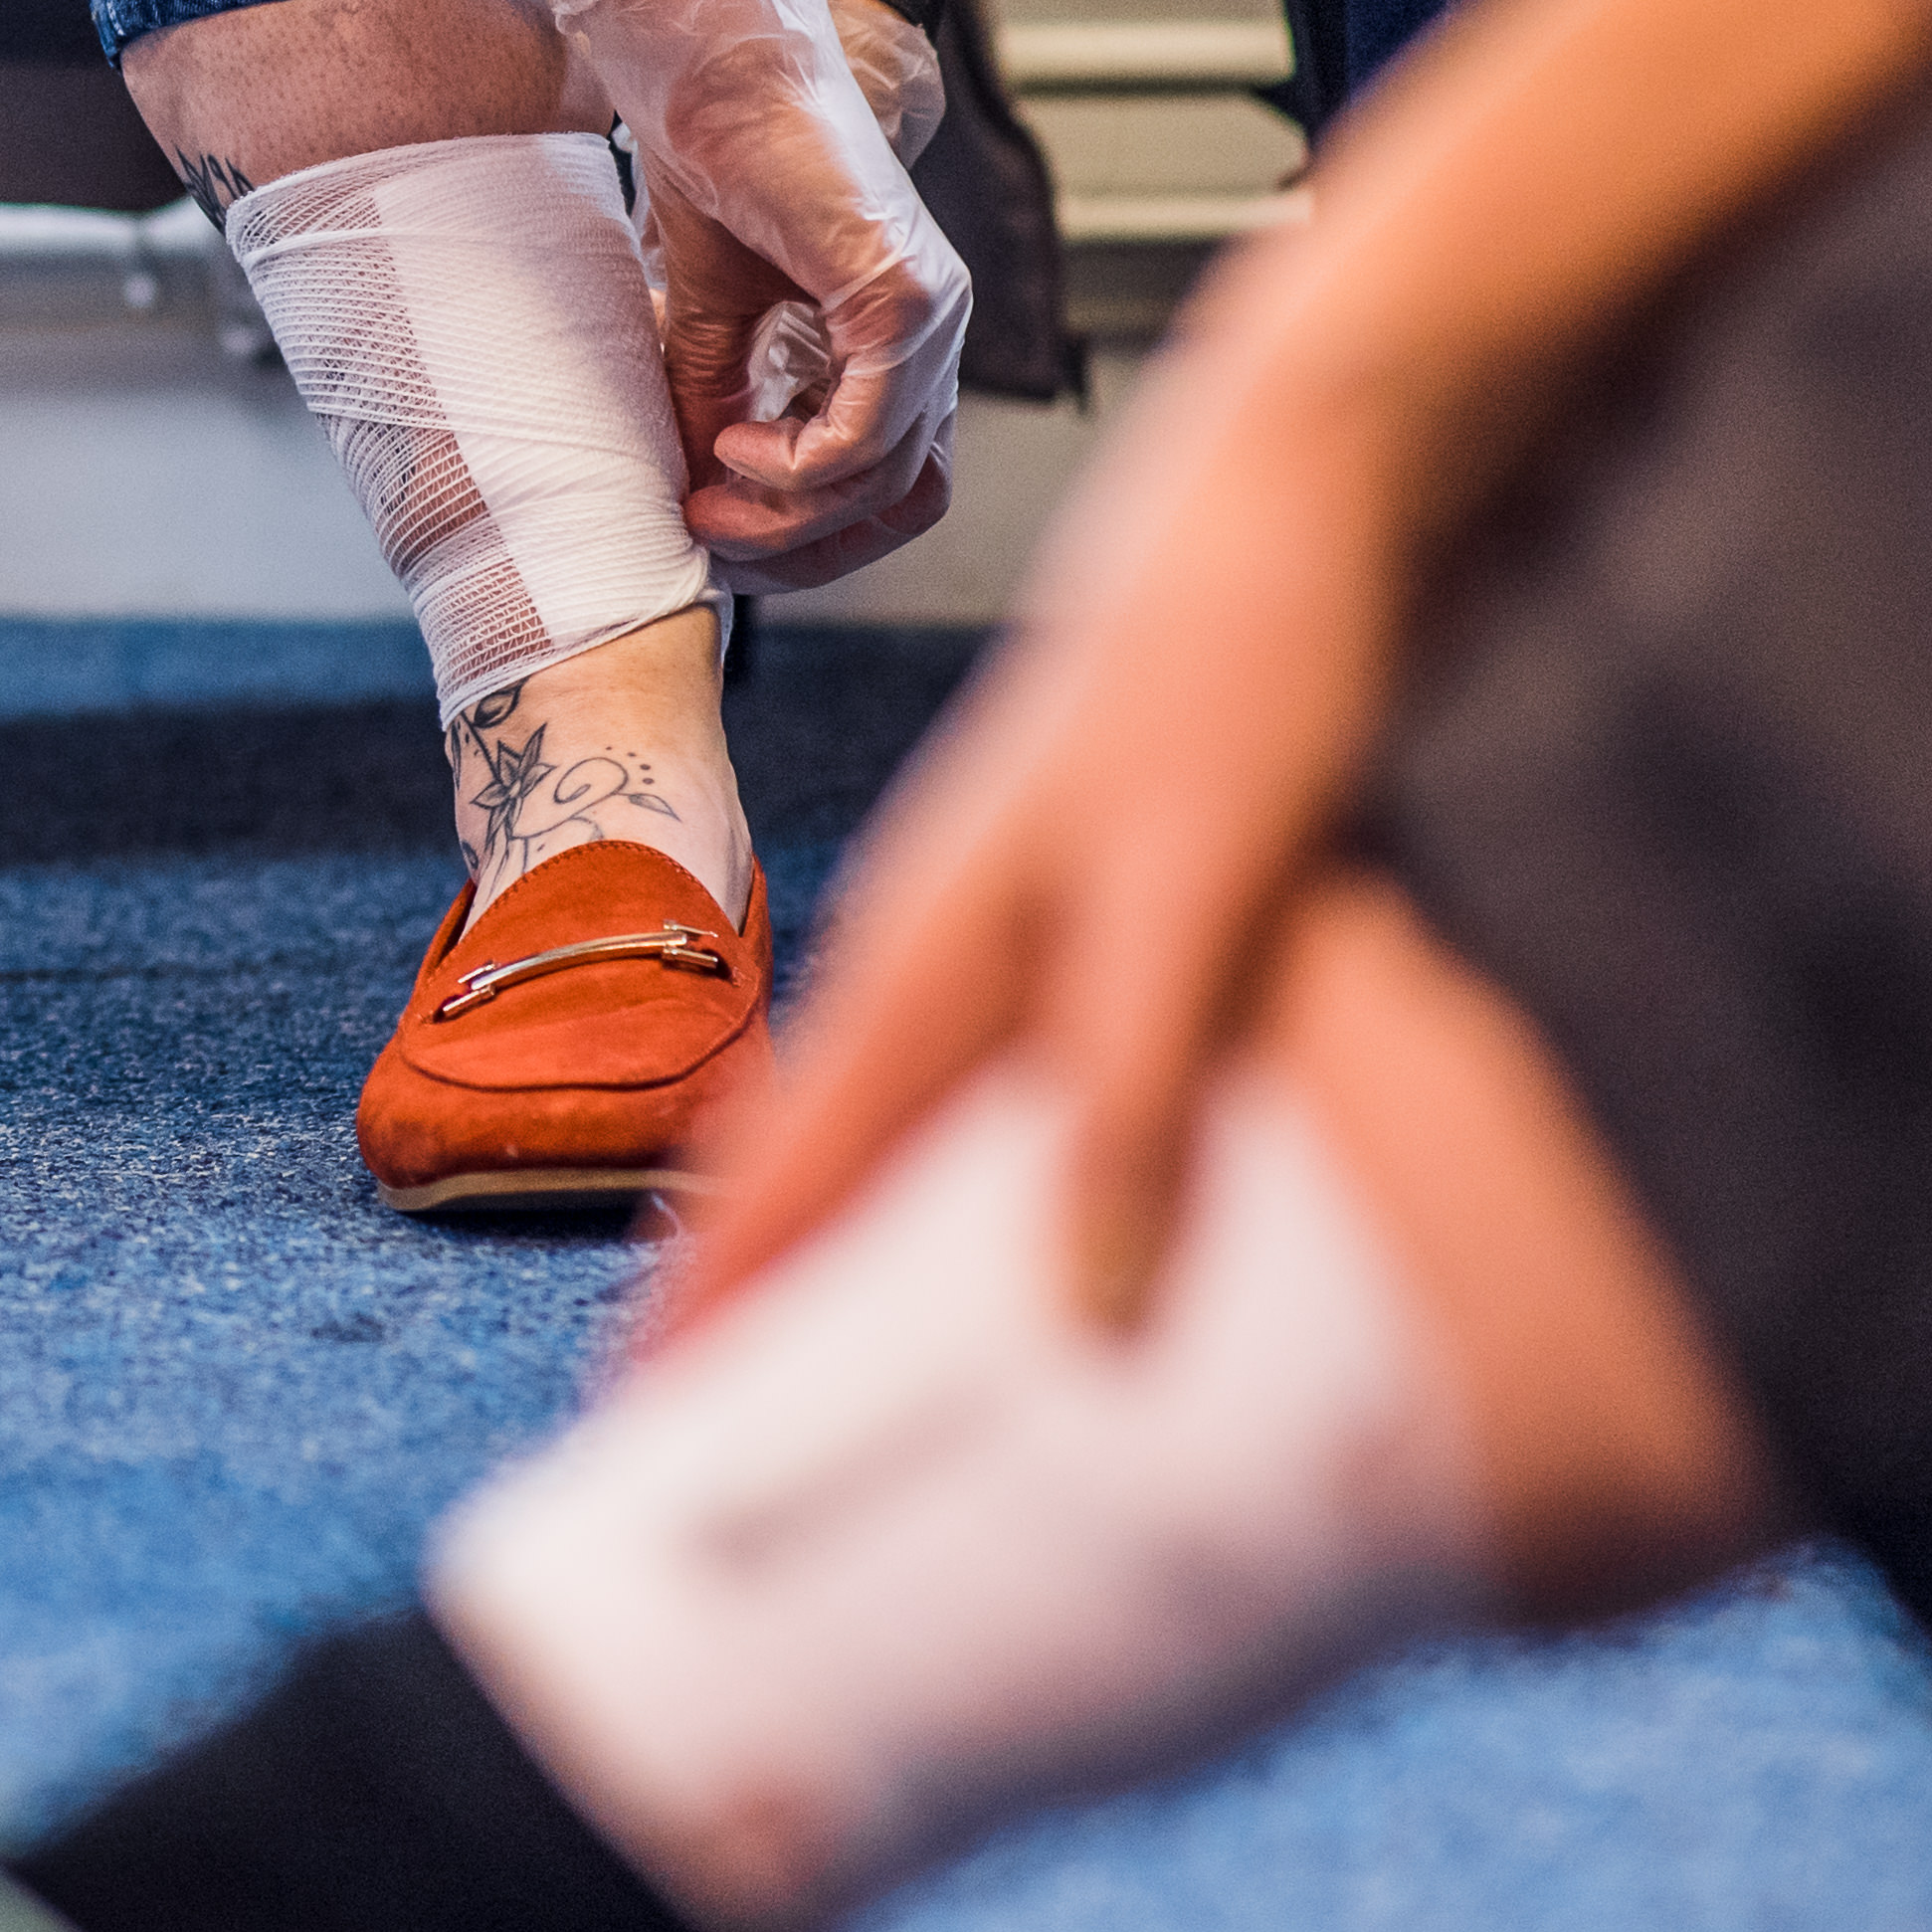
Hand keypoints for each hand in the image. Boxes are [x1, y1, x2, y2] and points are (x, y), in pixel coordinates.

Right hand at [556, 0, 968, 577]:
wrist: (715, 66)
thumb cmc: (715, 161)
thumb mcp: (710, 311)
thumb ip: (720, 398)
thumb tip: (700, 497)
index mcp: (899, 331)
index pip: (892, 478)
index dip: (812, 530)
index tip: (718, 529)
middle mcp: (935, 327)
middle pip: (906, 498)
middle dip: (805, 542)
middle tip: (709, 533)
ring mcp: (932, 312)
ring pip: (885, 477)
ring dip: (788, 509)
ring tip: (706, 490)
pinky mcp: (904, 295)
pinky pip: (866, 432)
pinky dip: (796, 465)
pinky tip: (731, 443)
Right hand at [661, 340, 1414, 1332]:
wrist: (1292, 491)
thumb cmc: (1240, 666)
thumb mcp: (1200, 895)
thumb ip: (1138, 1096)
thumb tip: (1087, 1313)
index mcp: (931, 950)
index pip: (786, 1168)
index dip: (713, 1299)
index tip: (639, 1424)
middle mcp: (930, 941)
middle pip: (798, 1154)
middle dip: (741, 1293)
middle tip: (695, 1440)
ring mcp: (985, 917)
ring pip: (873, 1117)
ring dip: (834, 1236)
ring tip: (814, 1362)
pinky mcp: (1057, 905)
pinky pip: (958, 1078)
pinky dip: (936, 1169)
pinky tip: (986, 1215)